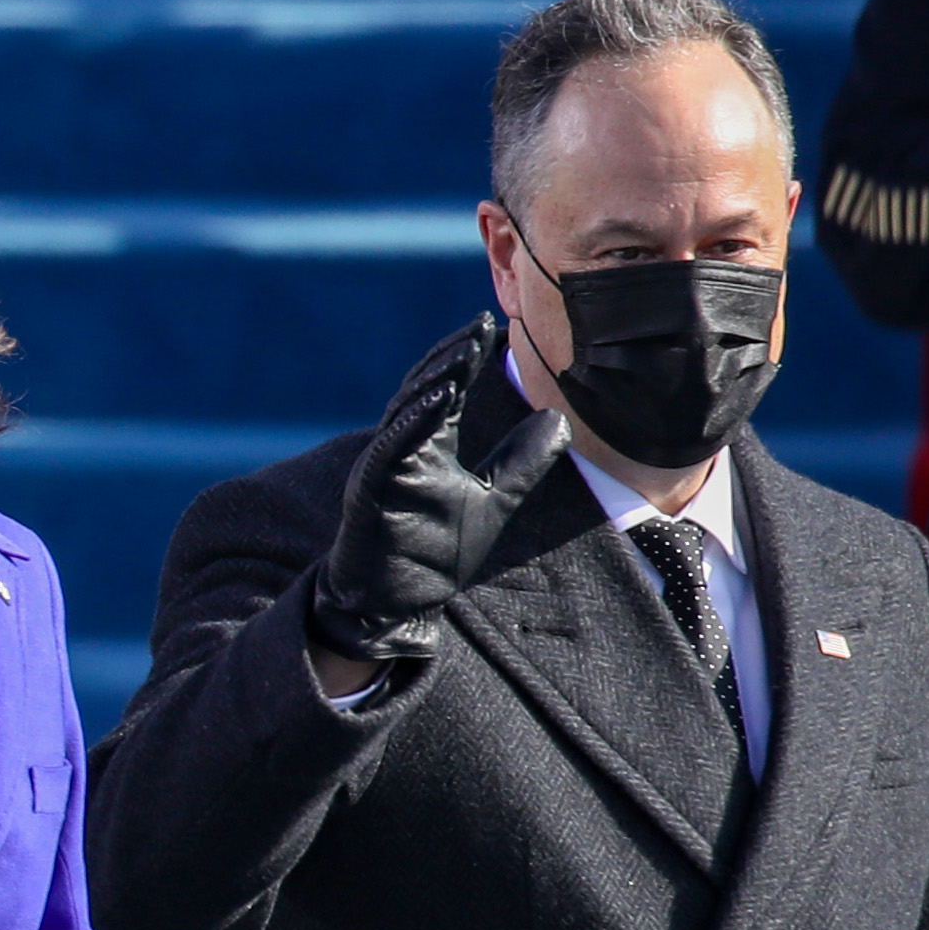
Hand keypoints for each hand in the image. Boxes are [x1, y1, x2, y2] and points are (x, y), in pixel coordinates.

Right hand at [308, 315, 567, 663]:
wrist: (395, 603)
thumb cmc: (433, 555)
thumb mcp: (495, 500)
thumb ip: (522, 462)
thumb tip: (558, 420)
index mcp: (426, 446)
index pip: (445, 390)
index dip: (465, 359)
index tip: (489, 327)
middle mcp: (401, 447)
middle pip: (424, 389)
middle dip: (451, 357)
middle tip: (479, 326)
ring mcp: (383, 465)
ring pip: (406, 410)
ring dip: (434, 379)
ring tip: (464, 353)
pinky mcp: (370, 488)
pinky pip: (390, 447)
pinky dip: (413, 421)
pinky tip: (439, 398)